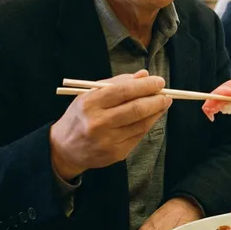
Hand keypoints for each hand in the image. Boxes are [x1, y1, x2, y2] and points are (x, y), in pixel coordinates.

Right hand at [50, 70, 170, 178]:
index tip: (159, 81)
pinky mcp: (115, 154)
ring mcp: (107, 141)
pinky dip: (148, 124)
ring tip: (162, 103)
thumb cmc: (80, 115)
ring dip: (156, 112)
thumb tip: (144, 75)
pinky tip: (151, 117)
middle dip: (156, 100)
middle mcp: (97, 123)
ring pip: (141, 124)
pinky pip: (138, 136)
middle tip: (166, 94)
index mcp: (89, 104)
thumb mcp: (90, 94)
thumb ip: (117, 83)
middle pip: (136, 109)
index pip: (124, 91)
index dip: (145, 86)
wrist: (64, 148)